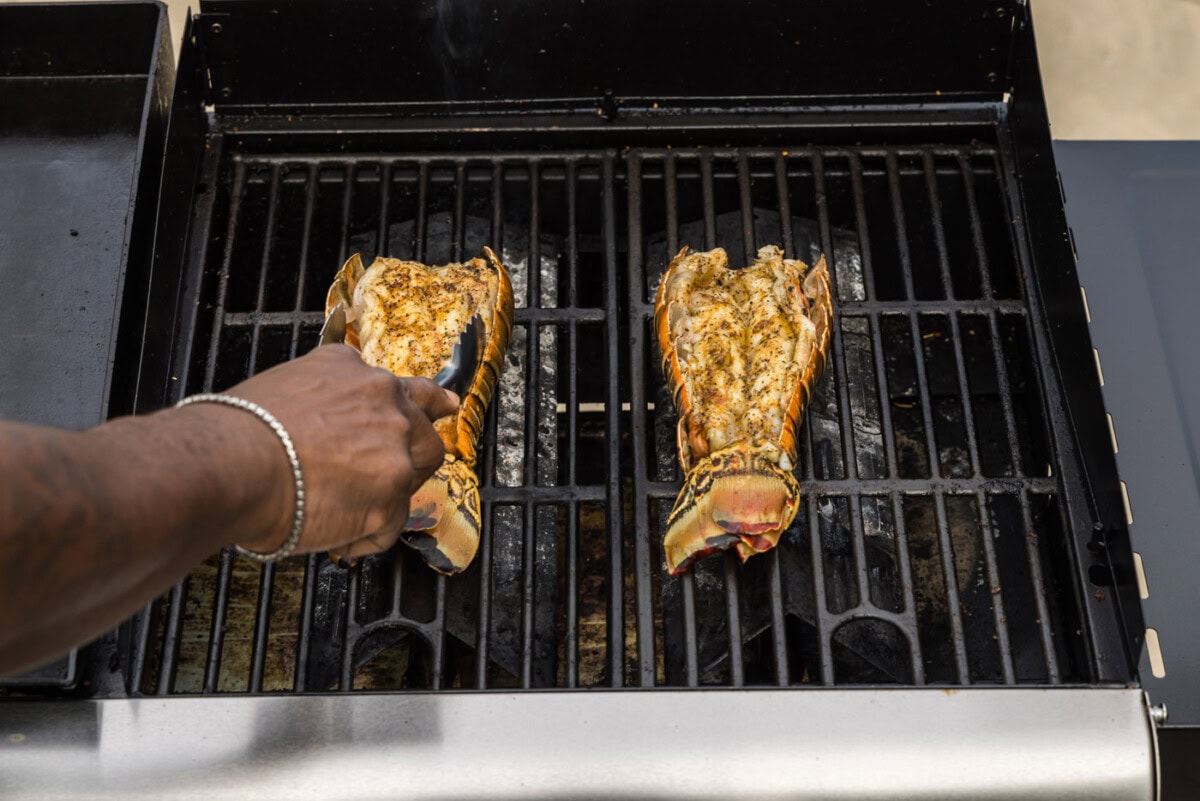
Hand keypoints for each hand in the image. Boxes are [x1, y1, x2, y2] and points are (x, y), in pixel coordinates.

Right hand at [220, 345, 458, 557]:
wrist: (229, 462)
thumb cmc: (238, 431)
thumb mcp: (287, 383)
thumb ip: (325, 398)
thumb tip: (326, 424)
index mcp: (356, 375)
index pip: (408, 387)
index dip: (431, 402)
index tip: (445, 406)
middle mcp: (384, 405)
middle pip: (425, 436)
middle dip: (411, 459)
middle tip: (388, 479)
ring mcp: (392, 452)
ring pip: (411, 480)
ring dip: (387, 497)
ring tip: (350, 508)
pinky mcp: (389, 499)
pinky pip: (389, 526)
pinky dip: (363, 537)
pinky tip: (334, 535)